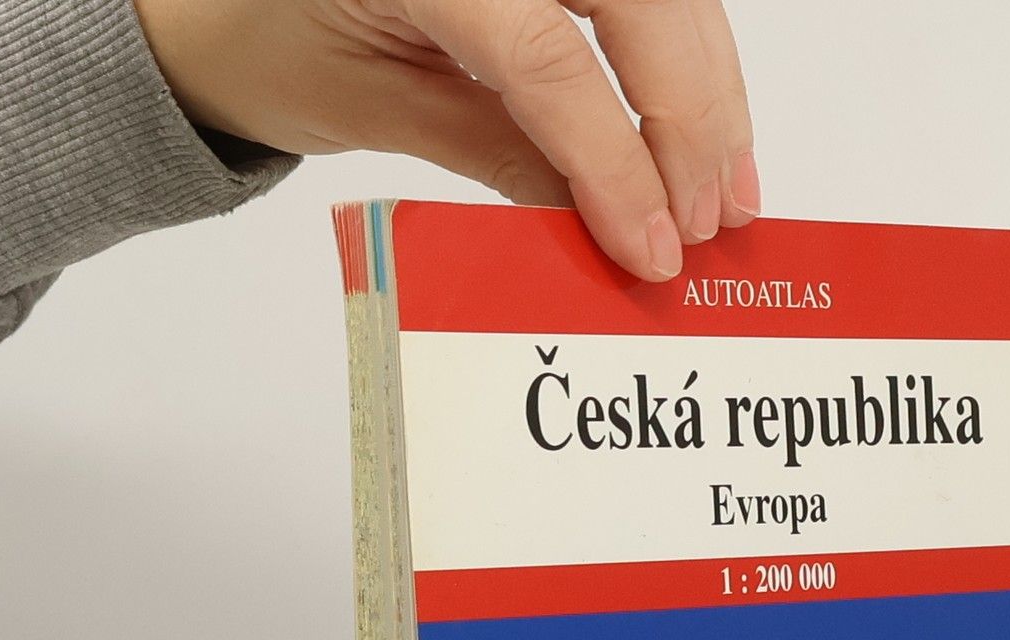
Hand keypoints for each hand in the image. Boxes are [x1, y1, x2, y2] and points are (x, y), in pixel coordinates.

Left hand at [132, 0, 758, 281]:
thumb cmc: (280, 40)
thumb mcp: (379, 108)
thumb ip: (497, 152)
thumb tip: (608, 227)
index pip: (547, 57)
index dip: (615, 160)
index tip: (652, 246)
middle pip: (636, 2)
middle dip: (688, 119)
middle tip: (709, 227)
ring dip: (710, 91)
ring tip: (729, 196)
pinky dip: (691, 60)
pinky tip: (709, 137)